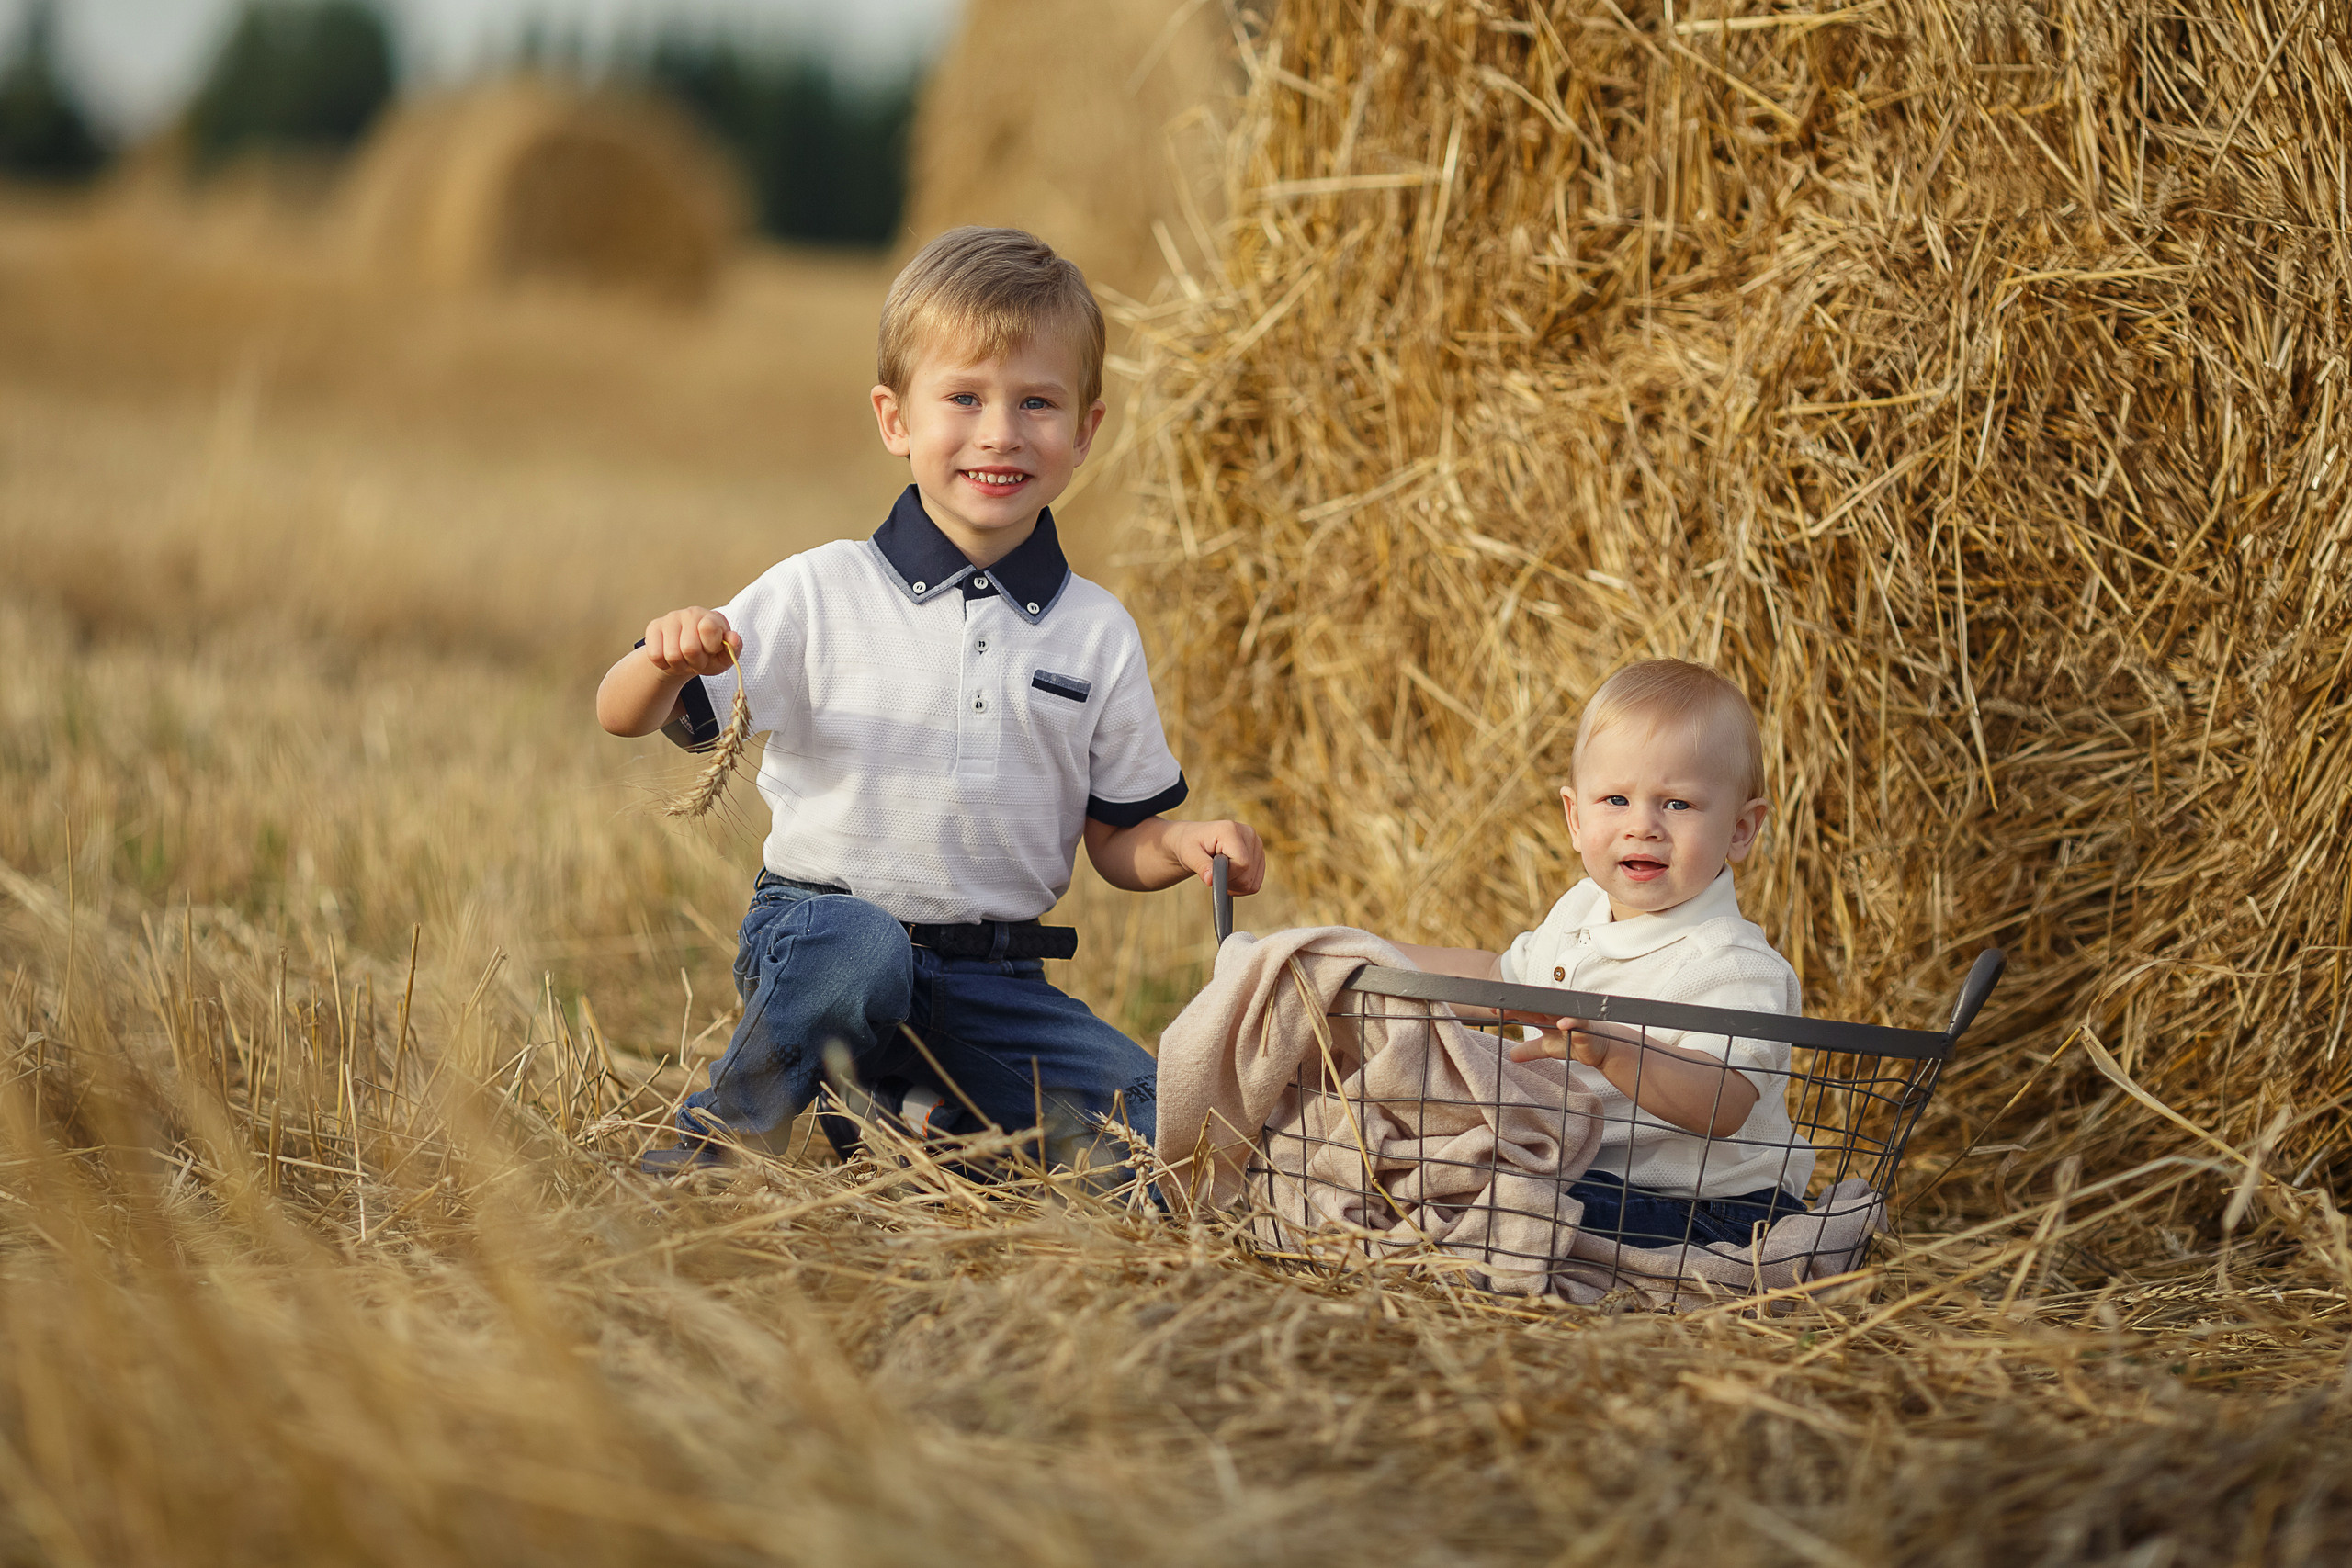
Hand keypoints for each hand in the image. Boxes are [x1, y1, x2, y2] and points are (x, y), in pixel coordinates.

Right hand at [641, 609, 740, 676]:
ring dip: (680, 665)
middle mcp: (691, 613)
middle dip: (695, 662)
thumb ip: (733, 649)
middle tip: (697, 660)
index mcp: (712, 618)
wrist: (685, 657)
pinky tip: (670, 658)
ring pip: (672, 654)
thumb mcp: (724, 658)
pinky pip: (655, 655)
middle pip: (689, 648)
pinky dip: (664, 664)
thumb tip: (733, 638)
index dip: (710, 647)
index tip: (711, 650)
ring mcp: (670, 618)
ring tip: (685, 660)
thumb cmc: (708, 656)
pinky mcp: (653, 627)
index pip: (708, 628)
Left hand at [1173, 819, 1265, 894]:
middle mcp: (1249, 834)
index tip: (1212, 873)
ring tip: (1220, 873)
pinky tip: (1229, 877)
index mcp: (1232, 830)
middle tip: (1213, 873)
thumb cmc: (1189, 845)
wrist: (1194, 840)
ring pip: (1253, 881)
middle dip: (1229, 881)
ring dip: (1235, 885)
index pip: (1243, 863)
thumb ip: (1201, 866)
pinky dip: (1242, 886)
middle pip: (1248, 874)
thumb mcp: (1189, 855)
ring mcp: (1257, 844)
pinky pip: (1256, 882)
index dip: (1228, 875)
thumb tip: (1210, 880)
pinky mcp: (1259, 854)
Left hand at [1506, 1016, 1635, 1066]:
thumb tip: (1511, 1056)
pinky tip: (1561, 1024)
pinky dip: (1570, 1022)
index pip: (1525, 1010)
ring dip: (1540, 1010)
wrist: (1599, 1048)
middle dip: (1518, 1007)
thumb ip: (1530, 1050)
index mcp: (1545, 1018)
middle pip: (1535, 1008)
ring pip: (1554, 1010)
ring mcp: (1571, 1018)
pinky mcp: (1585, 1026)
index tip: (1492, 1010)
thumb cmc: (1572, 1043)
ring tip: (1523, 1012)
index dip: (1510, 1009)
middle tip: (1500, 1007)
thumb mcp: (1547, 1048)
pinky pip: (1578, 1022)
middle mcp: (1556, 1015)